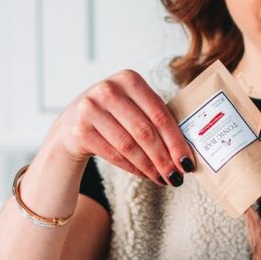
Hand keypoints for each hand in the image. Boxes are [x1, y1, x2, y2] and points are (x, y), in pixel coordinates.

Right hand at [45, 69, 195, 186]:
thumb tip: (185, 153)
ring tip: (164, 180)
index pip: (160, 115)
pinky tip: (146, 175)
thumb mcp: (133, 107)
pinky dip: (134, 168)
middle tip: (178, 177)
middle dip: (165, 159)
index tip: (188, 163)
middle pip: (145, 132)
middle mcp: (108, 90)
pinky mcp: (80, 130)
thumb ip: (156, 119)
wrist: (72, 124)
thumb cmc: (115, 117)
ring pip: (130, 146)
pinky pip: (115, 155)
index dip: (176, 142)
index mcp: (129, 79)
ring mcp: (91, 108)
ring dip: (151, 167)